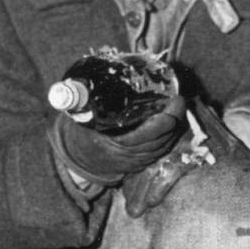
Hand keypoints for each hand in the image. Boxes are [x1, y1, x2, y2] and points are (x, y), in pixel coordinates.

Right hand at [50, 102, 187, 188]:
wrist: (81, 160)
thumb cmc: (80, 137)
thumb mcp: (77, 121)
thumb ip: (77, 103)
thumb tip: (70, 87)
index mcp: (115, 148)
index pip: (145, 137)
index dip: (161, 122)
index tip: (172, 103)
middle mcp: (131, 158)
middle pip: (160, 141)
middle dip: (174, 120)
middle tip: (178, 99)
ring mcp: (139, 161)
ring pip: (164, 145)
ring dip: (176, 127)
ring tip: (178, 106)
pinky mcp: (145, 160)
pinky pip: (163, 148)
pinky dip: (172, 134)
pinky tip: (176, 119)